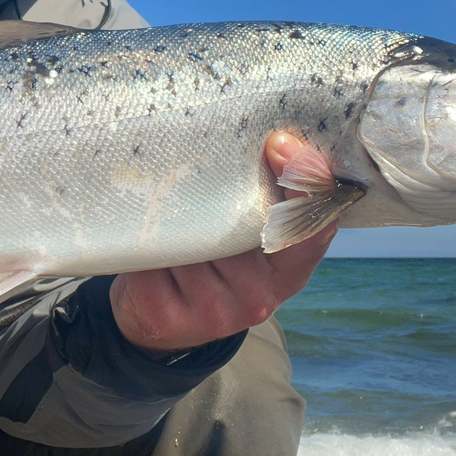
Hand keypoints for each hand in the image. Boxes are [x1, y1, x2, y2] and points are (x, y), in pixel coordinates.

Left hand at [109, 131, 334, 353]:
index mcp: (289, 271)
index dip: (304, 185)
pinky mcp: (168, 316)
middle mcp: (258, 296)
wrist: (162, 320)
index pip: (312, 228)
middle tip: (199, 157)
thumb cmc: (212, 261)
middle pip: (241, 223)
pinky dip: (146, 239)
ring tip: (165, 205)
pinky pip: (153, 258)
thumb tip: (266, 134)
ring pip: (191, 236)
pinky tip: (144, 236)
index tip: (280, 143)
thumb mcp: (249, 236)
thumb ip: (263, 200)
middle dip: (219, 186)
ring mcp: (214, 311)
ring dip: (174, 212)